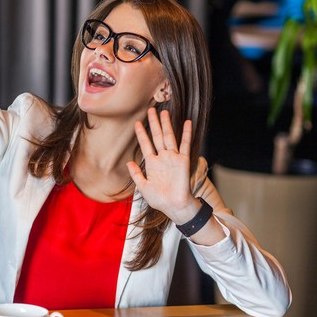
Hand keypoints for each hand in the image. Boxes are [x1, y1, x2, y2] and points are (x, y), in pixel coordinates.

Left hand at [126, 108, 199, 224]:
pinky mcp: (183, 160)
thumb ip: (136, 174)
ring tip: (164, 112)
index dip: (141, 133)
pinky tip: (187, 122)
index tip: (136, 123)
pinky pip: (185, 144)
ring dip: (166, 124)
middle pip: (157, 136)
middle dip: (153, 123)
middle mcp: (162, 158)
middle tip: (150, 110)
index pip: (145, 144)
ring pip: (169, 137)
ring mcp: (173, 158)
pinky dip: (186, 133)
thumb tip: (129, 162)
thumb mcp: (142, 187)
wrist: (174, 206)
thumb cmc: (159, 200)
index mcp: (152, 163)